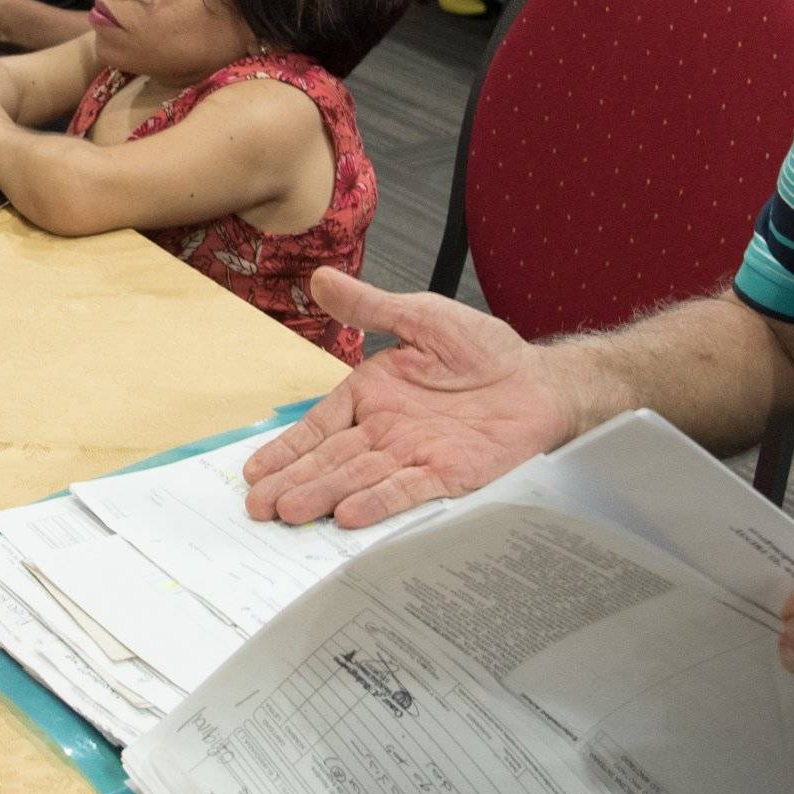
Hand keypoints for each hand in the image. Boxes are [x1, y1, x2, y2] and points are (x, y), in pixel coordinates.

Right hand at [241, 270, 573, 527]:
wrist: (539, 381)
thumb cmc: (483, 349)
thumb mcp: (421, 316)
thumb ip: (371, 306)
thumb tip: (321, 278)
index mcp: (371, 394)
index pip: (319, 425)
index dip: (287, 448)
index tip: (254, 469)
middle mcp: (385, 431)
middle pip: (330, 460)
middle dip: (293, 481)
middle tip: (257, 505)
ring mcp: (413, 455)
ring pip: (358, 478)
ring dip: (323, 496)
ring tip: (289, 512)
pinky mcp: (447, 475)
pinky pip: (406, 490)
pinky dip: (377, 502)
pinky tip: (348, 516)